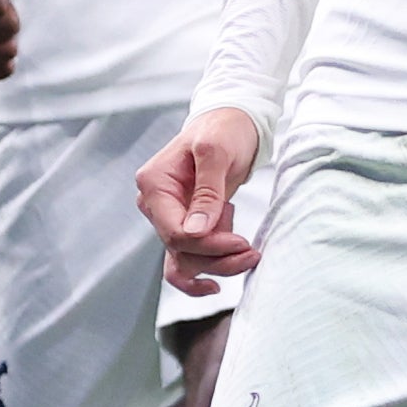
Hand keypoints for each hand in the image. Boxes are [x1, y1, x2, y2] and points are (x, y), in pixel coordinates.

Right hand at [139, 108, 265, 290]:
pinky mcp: (184, 223)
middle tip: (252, 252)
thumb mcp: (216, 153)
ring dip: (217, 265)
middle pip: (180, 250)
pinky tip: (216, 283)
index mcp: (154, 185)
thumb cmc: (223, 130)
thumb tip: (195, 232)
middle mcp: (155, 204)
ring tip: (249, 255)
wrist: (232, 122)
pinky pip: (187, 258)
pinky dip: (204, 269)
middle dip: (217, 257)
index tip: (241, 242)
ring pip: (185, 260)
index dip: (208, 245)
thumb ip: (206, 193)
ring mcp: (168, 216)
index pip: (175, 232)